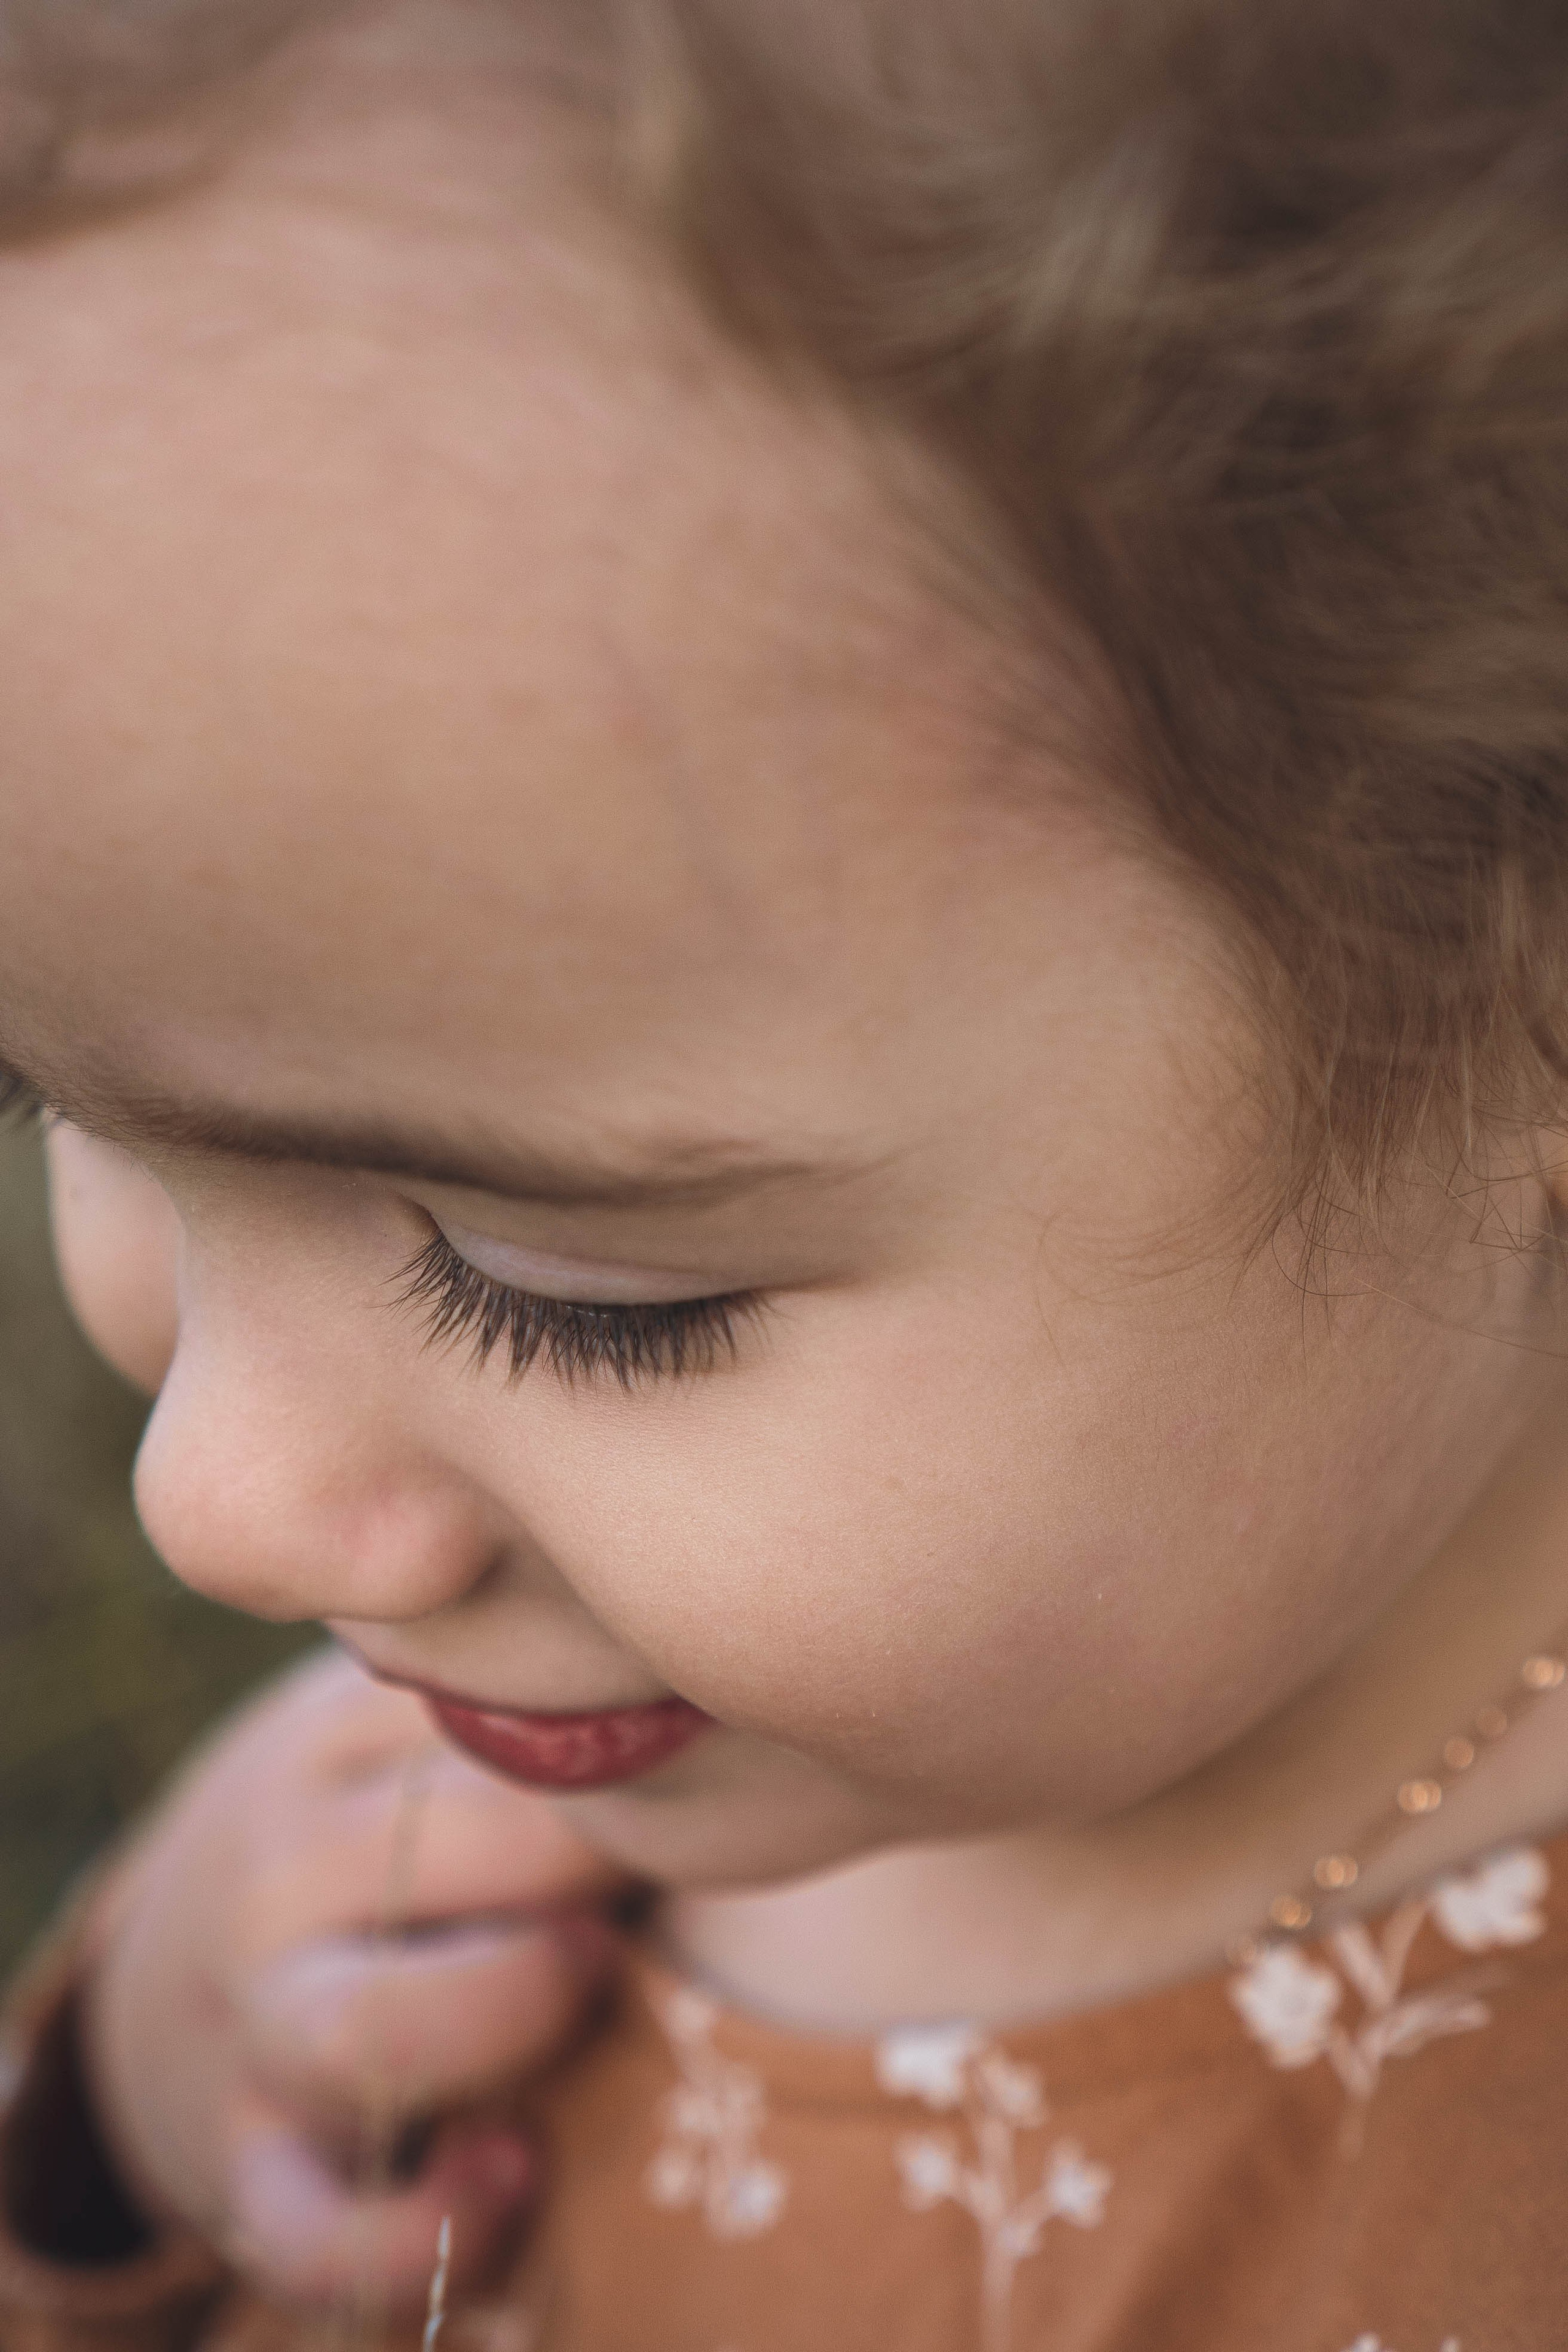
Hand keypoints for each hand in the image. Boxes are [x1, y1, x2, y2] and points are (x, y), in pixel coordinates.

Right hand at [82, 1647, 625, 2309]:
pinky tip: (517, 2169)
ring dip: (514, 2009)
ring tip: (593, 1975)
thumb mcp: (410, 1717)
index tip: (671, 1747)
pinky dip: (419, 2228)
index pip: (492, 1710)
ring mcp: (255, 2029)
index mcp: (327, 1741)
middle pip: (461, 1854)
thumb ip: (518, 1686)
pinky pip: (318, 2230)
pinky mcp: (252, 2168)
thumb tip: (693, 1684)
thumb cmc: (373, 1819)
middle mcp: (275, 1879)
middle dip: (592, 1861)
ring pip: (371, 2032)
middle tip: (643, 1864)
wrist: (187, 1967)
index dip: (618, 1743)